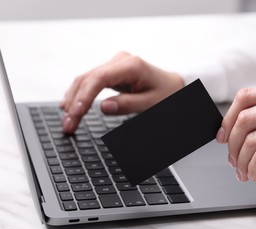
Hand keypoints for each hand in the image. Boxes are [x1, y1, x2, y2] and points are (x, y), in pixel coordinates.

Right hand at [60, 52, 183, 132]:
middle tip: (67, 125)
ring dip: (73, 99)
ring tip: (66, 120)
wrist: (174, 85)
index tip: (75, 114)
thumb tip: (103, 107)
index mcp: (131, 65)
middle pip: (87, 79)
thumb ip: (128, 105)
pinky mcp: (112, 70)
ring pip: (85, 79)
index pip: (99, 79)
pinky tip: (69, 105)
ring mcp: (115, 64)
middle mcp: (120, 60)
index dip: (84, 97)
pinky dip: (79, 94)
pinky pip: (91, 81)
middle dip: (74, 103)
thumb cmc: (167, 94)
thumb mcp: (152, 104)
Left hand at [216, 80, 255, 207]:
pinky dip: (251, 169)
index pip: (246, 96)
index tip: (221, 136)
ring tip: (242, 171)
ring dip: (240, 161)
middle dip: (231, 144)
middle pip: (245, 119)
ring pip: (251, 141)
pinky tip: (253, 175)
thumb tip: (226, 129)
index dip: (228, 118)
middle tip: (231, 160)